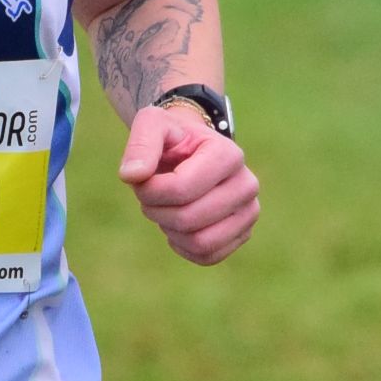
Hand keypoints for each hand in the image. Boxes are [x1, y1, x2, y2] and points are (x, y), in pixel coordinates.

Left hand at [119, 105, 259, 263]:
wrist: (192, 152)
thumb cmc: (172, 138)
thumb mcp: (152, 125)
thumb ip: (140, 144)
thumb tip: (132, 176)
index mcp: (228, 154)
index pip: (181, 189)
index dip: (150, 191)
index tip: (141, 180)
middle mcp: (247, 184)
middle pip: (189, 218)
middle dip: (157, 211)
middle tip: (151, 197)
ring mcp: (249, 212)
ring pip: (201, 242)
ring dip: (170, 230)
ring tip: (166, 209)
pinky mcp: (242, 234)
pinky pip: (208, 256)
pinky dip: (184, 246)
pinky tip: (177, 226)